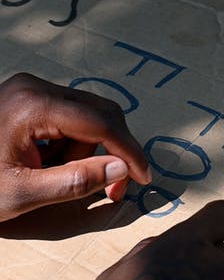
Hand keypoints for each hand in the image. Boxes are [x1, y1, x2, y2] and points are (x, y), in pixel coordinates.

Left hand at [0, 73, 150, 220]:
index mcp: (34, 105)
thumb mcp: (22, 193)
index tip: (145, 178)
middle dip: (108, 151)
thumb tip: (121, 169)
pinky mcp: (26, 95)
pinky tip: (47, 163)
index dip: (127, 150)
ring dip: (84, 149)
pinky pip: (66, 114)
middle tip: (110, 190)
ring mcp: (30, 87)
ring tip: (53, 177)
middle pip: (98, 112)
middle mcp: (35, 86)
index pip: (100, 122)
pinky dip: (69, 141)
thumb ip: (74, 182)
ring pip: (84, 114)